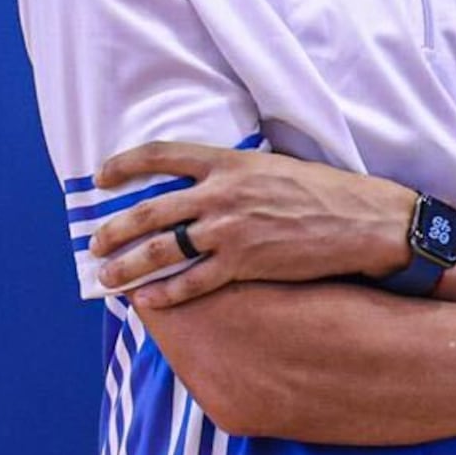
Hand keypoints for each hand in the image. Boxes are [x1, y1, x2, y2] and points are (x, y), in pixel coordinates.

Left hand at [88, 142, 408, 309]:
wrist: (361, 221)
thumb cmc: (322, 191)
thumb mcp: (272, 167)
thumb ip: (232, 174)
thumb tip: (199, 186)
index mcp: (228, 161)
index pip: (161, 154)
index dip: (124, 165)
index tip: (101, 178)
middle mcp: (222, 193)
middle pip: (150, 211)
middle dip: (114, 229)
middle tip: (94, 242)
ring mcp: (231, 230)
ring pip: (163, 250)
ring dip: (129, 265)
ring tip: (107, 277)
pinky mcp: (245, 263)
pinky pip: (193, 282)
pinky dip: (166, 293)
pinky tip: (148, 300)